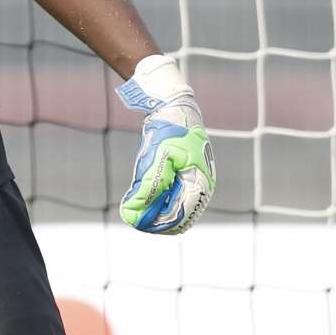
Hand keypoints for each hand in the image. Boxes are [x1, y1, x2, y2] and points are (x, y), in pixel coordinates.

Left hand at [117, 53, 213, 234]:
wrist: (175, 110)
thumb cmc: (168, 132)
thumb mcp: (155, 159)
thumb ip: (146, 188)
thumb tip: (133, 213)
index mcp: (200, 183)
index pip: (180, 216)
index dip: (157, 224)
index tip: (135, 223)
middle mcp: (203, 188)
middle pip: (179, 218)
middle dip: (155, 221)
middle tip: (132, 218)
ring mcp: (197, 184)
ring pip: (177, 211)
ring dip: (156, 214)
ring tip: (134, 209)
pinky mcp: (189, 180)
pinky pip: (175, 201)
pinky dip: (159, 204)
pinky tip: (142, 202)